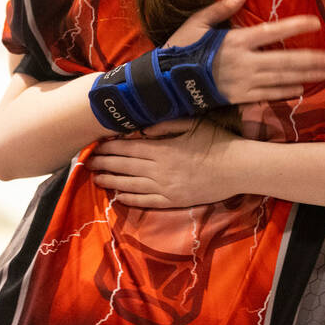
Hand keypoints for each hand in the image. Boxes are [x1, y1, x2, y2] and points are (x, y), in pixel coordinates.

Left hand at [90, 119, 238, 207]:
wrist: (237, 168)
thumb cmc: (217, 142)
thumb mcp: (192, 124)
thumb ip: (165, 124)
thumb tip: (142, 127)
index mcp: (162, 148)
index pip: (127, 148)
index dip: (109, 148)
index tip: (95, 146)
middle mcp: (159, 169)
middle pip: (124, 166)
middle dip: (104, 164)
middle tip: (88, 162)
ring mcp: (165, 187)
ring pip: (130, 185)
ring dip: (111, 181)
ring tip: (96, 178)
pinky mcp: (172, 201)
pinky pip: (145, 201)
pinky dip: (128, 198)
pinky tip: (118, 196)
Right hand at [167, 0, 324, 103]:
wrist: (167, 83)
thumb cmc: (182, 48)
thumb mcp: (197, 22)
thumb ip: (223, 7)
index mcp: (235, 41)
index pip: (272, 32)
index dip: (295, 27)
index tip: (316, 22)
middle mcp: (244, 62)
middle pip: (284, 61)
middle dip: (309, 59)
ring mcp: (243, 82)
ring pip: (280, 79)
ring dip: (303, 76)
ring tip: (323, 73)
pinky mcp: (239, 97)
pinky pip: (267, 95)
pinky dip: (285, 92)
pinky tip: (300, 89)